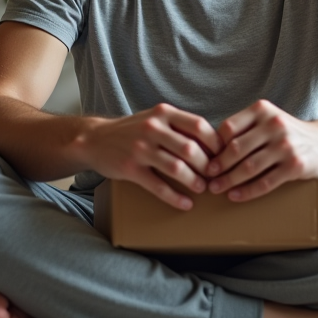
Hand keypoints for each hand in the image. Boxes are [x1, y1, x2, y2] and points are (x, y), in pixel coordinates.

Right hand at [79, 104, 222, 209]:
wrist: (95, 140)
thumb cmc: (132, 131)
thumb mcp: (155, 119)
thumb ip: (180, 126)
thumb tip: (214, 144)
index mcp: (163, 113)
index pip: (199, 126)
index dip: (215, 143)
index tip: (222, 156)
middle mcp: (153, 128)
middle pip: (191, 149)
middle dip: (207, 166)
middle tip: (215, 177)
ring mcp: (140, 148)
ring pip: (177, 168)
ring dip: (194, 182)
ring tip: (203, 189)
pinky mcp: (130, 169)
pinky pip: (158, 186)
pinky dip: (175, 197)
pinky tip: (186, 204)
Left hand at [204, 100, 317, 201]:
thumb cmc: (288, 133)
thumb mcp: (268, 119)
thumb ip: (245, 128)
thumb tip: (210, 149)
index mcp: (262, 110)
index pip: (228, 128)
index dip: (214, 145)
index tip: (205, 158)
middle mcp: (274, 124)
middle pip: (236, 149)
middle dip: (218, 166)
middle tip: (206, 177)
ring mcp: (285, 145)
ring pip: (248, 167)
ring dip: (228, 181)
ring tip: (215, 188)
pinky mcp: (294, 166)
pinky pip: (265, 182)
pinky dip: (247, 191)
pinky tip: (235, 196)